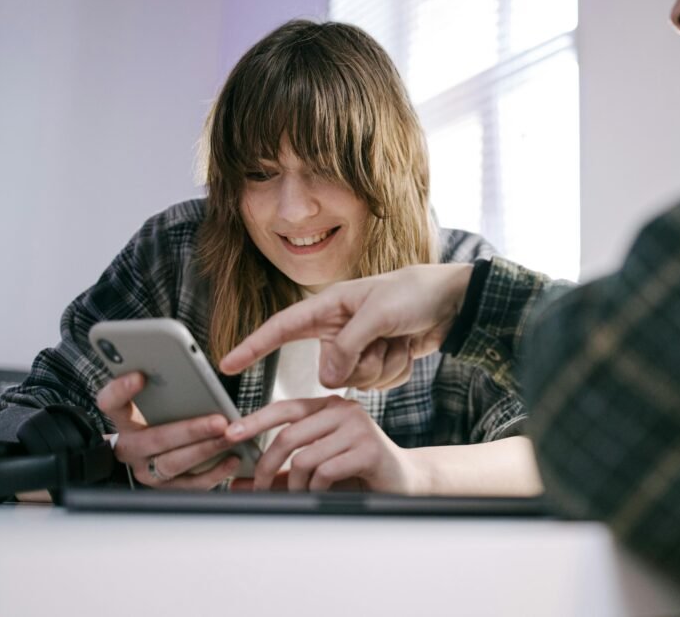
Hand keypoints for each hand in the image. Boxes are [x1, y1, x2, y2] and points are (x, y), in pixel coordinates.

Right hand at [97, 371, 239, 488]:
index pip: (111, 403)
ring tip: (230, 436)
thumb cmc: (159, 420)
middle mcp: (130, 448)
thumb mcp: (157, 404)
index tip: (140, 375)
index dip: (121, 390)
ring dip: (206, 449)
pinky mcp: (165, 489)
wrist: (148, 459)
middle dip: (191, 430)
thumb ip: (165, 389)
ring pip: (173, 463)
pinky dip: (214, 472)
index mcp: (124, 421)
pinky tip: (233, 458)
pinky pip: (190, 485)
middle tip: (219, 421)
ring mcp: (147, 471)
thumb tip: (188, 368)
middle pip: (155, 438)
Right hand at [219, 263, 473, 389]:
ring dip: (383, 366)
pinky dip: (396, 371)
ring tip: (398, 339)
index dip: (253, 347)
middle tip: (384, 338)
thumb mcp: (378, 315)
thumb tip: (326, 378)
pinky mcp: (377, 362)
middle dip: (361, 363)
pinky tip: (407, 348)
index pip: (281, 328)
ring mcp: (358, 348)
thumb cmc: (414, 294)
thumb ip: (347, 346)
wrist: (451, 302)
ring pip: (356, 382)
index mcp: (329, 307)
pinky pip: (378, 386)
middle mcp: (339, 329)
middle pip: (329, 370)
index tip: (228, 364)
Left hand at [224, 396, 419, 492]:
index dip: (255, 420)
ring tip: (300, 495)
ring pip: (304, 458)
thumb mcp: (314, 468)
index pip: (285, 408)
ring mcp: (359, 428)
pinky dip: (316, 490)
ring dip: (294, 485)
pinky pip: (325, 472)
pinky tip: (323, 493)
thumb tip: (238, 482)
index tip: (230, 434)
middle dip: (267, 467)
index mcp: (329, 407)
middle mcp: (344, 410)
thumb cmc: (358, 472)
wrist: (405, 482)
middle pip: (289, 436)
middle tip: (258, 488)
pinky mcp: (369, 449)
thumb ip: (280, 472)